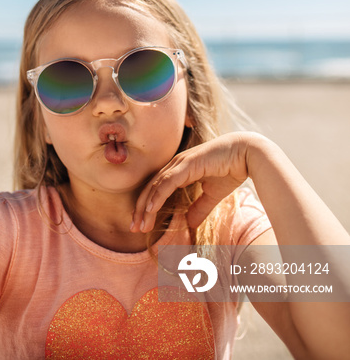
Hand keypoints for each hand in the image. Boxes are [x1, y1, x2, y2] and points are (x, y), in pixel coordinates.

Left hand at [131, 132, 251, 232]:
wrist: (247, 154)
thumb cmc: (231, 169)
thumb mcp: (213, 195)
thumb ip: (200, 208)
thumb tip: (190, 224)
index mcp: (180, 170)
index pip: (157, 189)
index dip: (146, 207)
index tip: (140, 225)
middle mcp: (176, 165)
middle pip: (151, 188)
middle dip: (140, 209)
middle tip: (133, 228)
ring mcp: (181, 162)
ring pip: (156, 186)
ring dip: (146, 206)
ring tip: (139, 224)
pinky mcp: (188, 164)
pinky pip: (168, 182)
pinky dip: (158, 195)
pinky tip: (151, 209)